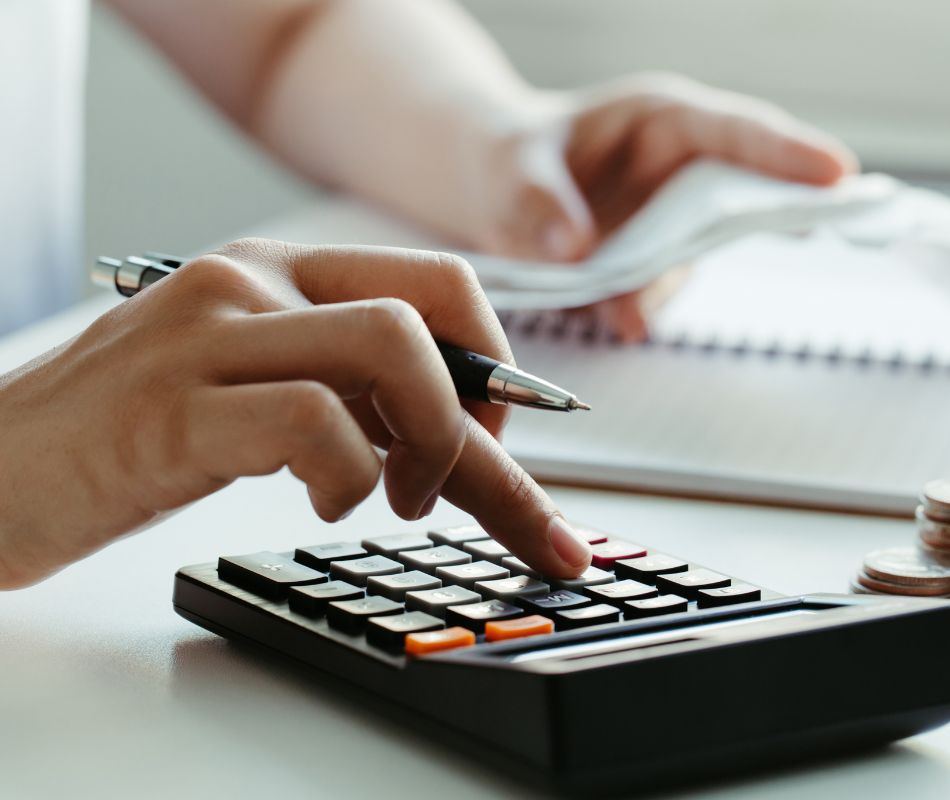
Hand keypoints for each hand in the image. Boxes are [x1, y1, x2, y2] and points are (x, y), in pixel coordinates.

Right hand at [0, 240, 591, 588]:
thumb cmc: (127, 436)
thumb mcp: (251, 388)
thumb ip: (347, 388)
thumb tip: (462, 432)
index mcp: (278, 272)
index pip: (435, 285)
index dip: (497, 365)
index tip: (509, 442)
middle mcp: (250, 281)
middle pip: (431, 314)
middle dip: (487, 416)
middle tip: (473, 483)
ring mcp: (211, 335)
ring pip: (393, 350)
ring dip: (434, 444)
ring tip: (400, 501)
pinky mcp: (174, 407)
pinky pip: (315, 422)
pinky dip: (350, 477)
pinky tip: (324, 505)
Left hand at [456, 73, 858, 337]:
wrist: (490, 192)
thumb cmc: (508, 156)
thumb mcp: (511, 168)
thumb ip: (540, 203)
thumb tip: (576, 249)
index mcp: (660, 120)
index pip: (736, 131)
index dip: (788, 152)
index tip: (837, 173)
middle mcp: (680, 169)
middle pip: (747, 191)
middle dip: (782, 209)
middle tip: (824, 225)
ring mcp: (672, 221)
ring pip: (696, 259)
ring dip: (664, 283)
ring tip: (617, 304)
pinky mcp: (652, 265)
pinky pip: (656, 292)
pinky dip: (636, 306)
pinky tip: (608, 310)